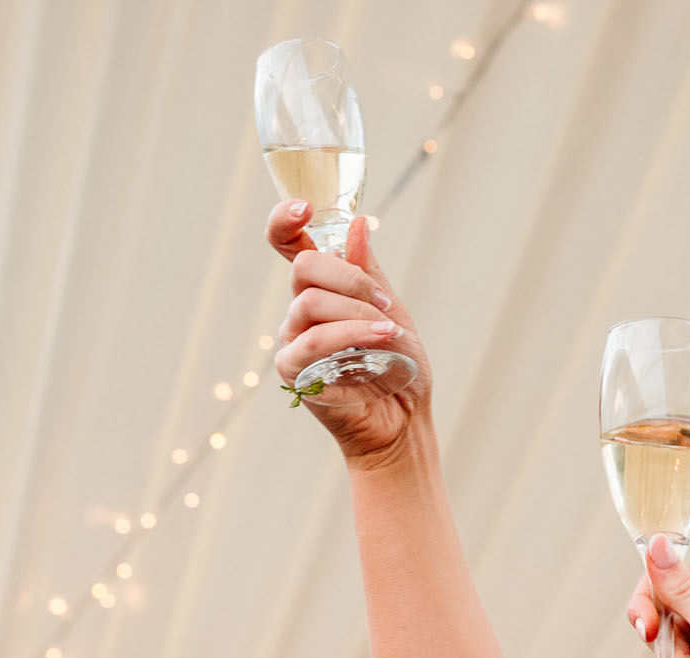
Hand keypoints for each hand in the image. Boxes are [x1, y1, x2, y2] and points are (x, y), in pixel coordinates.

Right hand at [267, 204, 430, 466]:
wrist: (404, 416)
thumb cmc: (398, 364)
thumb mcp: (390, 307)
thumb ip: (368, 270)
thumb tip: (359, 223)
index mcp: (321, 288)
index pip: (289, 244)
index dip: (285, 221)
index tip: (303, 209)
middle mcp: (300, 310)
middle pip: (303, 268)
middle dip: (347, 277)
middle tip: (381, 301)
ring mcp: (293, 340)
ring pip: (309, 304)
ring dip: (356, 312)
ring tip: (389, 331)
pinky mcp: (293, 372)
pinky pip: (312, 342)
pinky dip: (349, 336)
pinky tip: (380, 341)